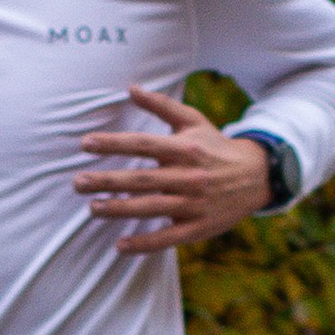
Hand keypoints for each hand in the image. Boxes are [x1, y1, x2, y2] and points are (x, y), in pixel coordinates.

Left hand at [75, 84, 276, 253]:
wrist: (256, 176)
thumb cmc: (215, 147)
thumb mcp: (193, 121)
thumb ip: (161, 105)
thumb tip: (130, 88)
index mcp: (184, 149)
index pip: (143, 145)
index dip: (114, 144)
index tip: (86, 143)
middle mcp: (188, 176)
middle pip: (141, 179)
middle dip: (107, 181)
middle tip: (78, 182)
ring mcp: (193, 204)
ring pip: (151, 208)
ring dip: (120, 209)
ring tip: (93, 208)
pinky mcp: (199, 227)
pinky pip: (168, 238)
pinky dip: (145, 243)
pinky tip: (120, 245)